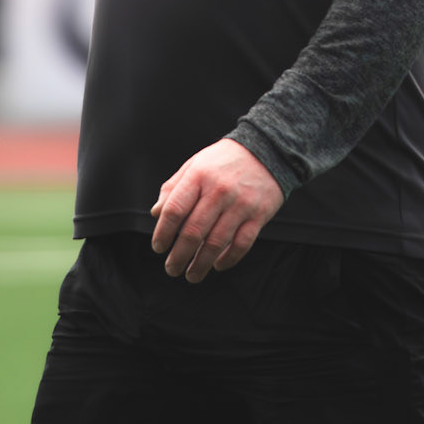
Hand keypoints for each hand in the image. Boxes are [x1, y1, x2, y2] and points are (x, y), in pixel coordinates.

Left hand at [150, 137, 283, 282]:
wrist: (267, 148)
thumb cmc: (224, 160)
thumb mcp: (195, 164)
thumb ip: (173, 187)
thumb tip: (156, 214)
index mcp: (199, 175)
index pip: (174, 210)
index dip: (163, 232)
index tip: (158, 247)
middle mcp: (219, 190)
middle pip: (193, 231)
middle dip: (179, 255)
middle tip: (171, 269)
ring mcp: (240, 204)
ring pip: (216, 243)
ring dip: (200, 264)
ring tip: (191, 275)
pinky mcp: (258, 215)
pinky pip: (242, 244)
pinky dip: (228, 259)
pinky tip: (218, 265)